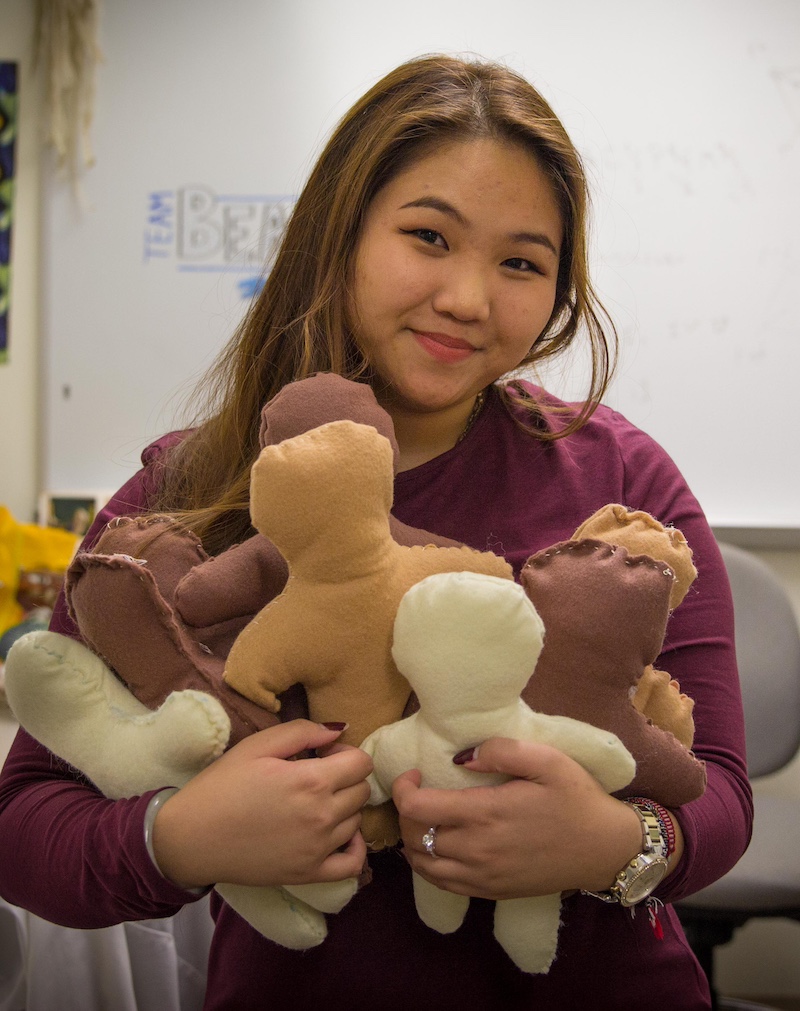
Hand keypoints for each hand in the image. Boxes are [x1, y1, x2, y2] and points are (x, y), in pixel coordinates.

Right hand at [152, 720, 372, 889]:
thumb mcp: (257, 745)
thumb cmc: (221, 786)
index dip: (345, 753)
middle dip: (345, 777)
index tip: (321, 756)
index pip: (361, 763)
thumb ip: (302, 731)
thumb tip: (338, 730)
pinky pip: (353, 864)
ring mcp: (318, 849)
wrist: (191, 838)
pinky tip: (338, 835)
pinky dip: (355, 848)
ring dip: (345, 807)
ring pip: (357, 820)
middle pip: (362, 790)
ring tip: (315, 803)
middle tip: (315, 777)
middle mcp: (322, 816)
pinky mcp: (309, 875)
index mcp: (311, 781)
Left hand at [393, 737, 642, 900]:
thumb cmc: (576, 799)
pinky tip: (436, 846)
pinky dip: (427, 864)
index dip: (402, 789)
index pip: (417, 808)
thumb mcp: (548, 760)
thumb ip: (500, 751)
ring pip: (422, 864)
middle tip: (419, 792)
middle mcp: (477, 849)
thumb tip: (460, 758)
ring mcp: (482, 876)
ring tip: (424, 818)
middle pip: (413, 835)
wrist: (604, 850)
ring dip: (412, 839)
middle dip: (405, 811)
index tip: (414, 774)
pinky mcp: (490, 891)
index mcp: (486, 813)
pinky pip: (441, 883)